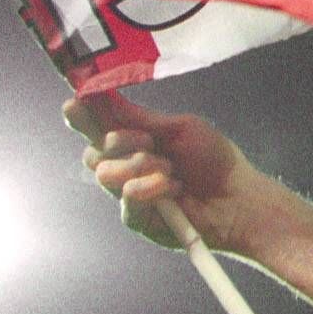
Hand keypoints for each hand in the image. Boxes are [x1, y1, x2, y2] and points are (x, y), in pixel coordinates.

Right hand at [64, 89, 263, 253]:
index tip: (74, 102)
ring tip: (171, 170)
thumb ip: (140, 117)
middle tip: (149, 142)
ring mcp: (129, 195)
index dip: (81, 116)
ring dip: (140, 166)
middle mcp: (126, 168)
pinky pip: (126, 198)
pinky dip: (151, 189)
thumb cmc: (215, 161)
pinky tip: (174, 189)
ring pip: (104, 174)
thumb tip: (104, 94)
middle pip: (91, 152)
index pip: (96, 128)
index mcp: (134, 142)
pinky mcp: (137, 219)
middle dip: (117, 141)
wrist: (238, 197)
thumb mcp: (179, 128)